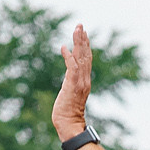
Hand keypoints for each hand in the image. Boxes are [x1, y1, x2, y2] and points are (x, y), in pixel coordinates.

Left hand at [52, 22, 92, 137]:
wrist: (69, 124)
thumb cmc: (68, 113)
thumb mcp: (70, 92)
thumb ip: (71, 81)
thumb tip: (69, 73)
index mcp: (85, 81)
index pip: (86, 60)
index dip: (85, 46)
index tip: (82, 33)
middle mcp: (84, 79)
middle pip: (85, 55)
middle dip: (82, 39)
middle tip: (80, 25)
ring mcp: (79, 82)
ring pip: (81, 58)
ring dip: (78, 43)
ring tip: (76, 29)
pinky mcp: (72, 85)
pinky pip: (71, 67)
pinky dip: (68, 56)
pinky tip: (63, 47)